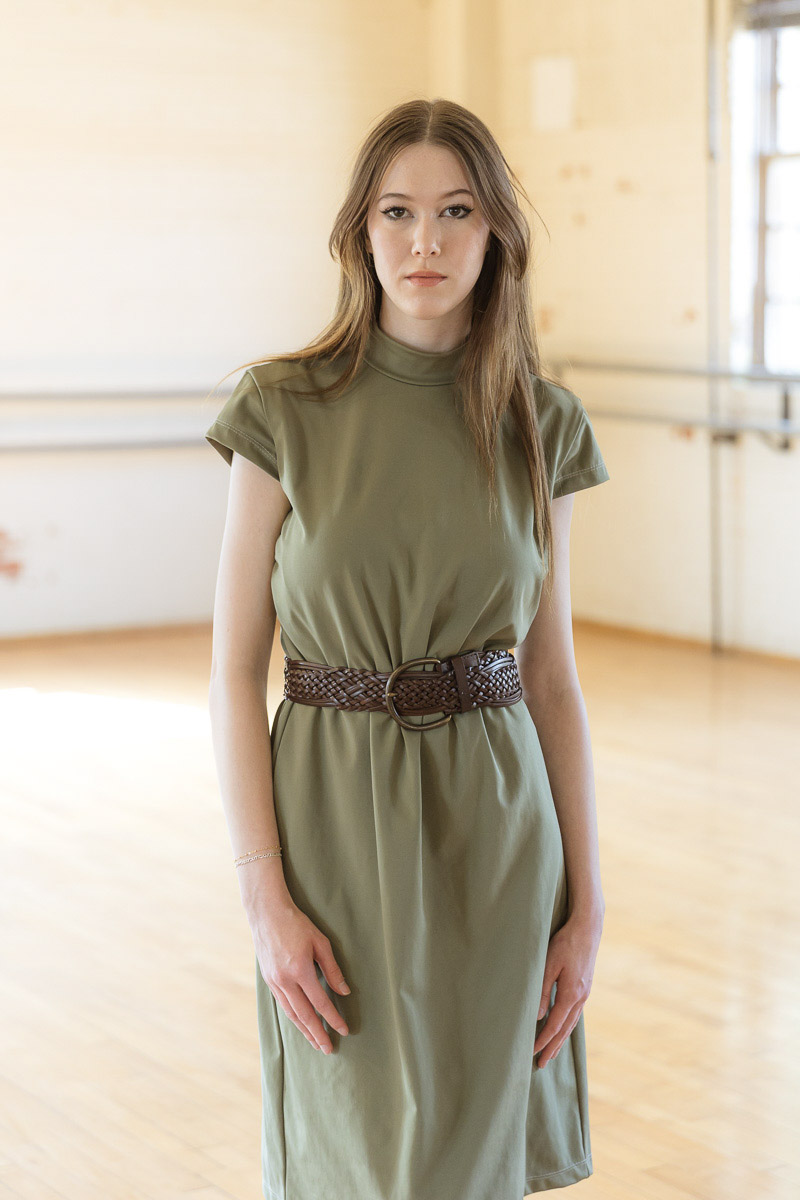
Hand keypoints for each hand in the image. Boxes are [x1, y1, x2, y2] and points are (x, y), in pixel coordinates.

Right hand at [251, 897, 350, 1053]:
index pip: (320, 1002)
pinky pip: (283, 1005)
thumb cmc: (297, 924)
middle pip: (304, 1015)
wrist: (267, 914)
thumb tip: (344, 992)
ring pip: (291, 1014)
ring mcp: (274, 982)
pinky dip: (293, 1018)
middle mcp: (285, 980)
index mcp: (300, 970)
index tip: (343, 1030)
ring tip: (315, 1043)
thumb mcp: (320, 942)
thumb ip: (332, 969)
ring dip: (304, 1031)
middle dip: (317, 1034)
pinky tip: (301, 1024)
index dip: (333, 1018)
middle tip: (328, 1049)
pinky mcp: (268, 980)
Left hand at [533, 908, 602, 1067]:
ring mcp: (585, 993)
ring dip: (560, 1040)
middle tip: (541, 1065)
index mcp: (571, 994)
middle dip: (552, 1047)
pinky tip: (562, 1029)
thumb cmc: (565, 943)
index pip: (555, 1024)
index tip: (533, 1053)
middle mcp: (580, 998)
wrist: (588, 928)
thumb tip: (538, 1016)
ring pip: (571, 1023)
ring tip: (550, 1054)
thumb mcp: (549, 964)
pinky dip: (566, 1026)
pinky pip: (575, 1014)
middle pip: (565, 1029)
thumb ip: (543, 991)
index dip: (543, 1040)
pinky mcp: (585, 988)